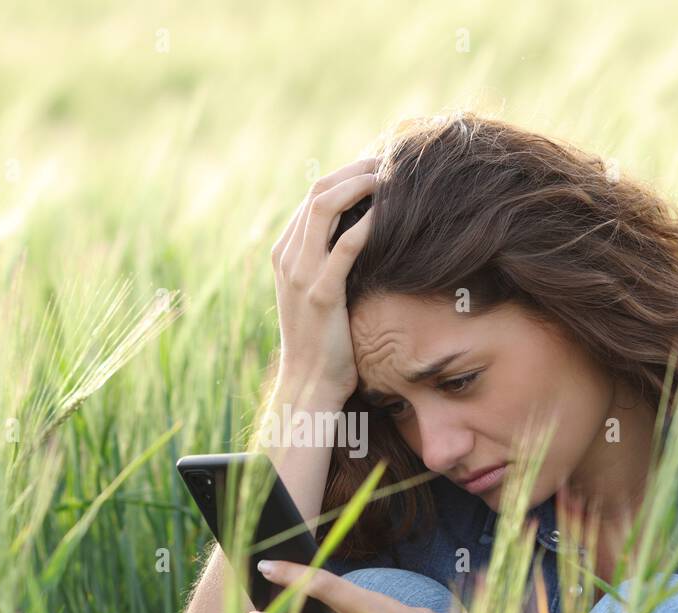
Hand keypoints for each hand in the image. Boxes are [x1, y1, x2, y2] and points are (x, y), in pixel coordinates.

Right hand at [269, 156, 378, 404]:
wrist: (309, 383)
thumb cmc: (324, 340)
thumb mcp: (320, 293)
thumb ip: (330, 263)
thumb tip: (364, 235)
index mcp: (285, 253)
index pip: (313, 195)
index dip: (348, 174)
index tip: (380, 168)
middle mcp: (287, 257)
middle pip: (318, 190)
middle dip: (356, 170)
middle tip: (391, 164)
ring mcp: (300, 274)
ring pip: (324, 206)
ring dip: (361, 185)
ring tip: (391, 179)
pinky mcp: (321, 294)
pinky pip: (344, 245)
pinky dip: (368, 222)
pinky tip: (390, 214)